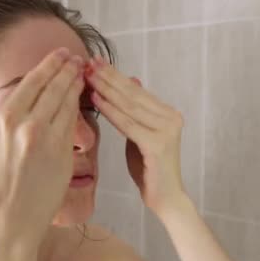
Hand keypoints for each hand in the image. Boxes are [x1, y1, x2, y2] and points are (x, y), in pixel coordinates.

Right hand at [0, 47, 84, 245]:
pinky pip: (74, 127)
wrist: (3, 226)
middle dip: (68, 69)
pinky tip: (80, 102)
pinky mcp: (65, 159)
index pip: (34, 81)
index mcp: (5, 119)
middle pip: (56, 88)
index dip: (50, 64)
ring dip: (76, 85)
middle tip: (76, 58)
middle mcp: (31, 126)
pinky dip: (78, 110)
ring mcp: (51, 143)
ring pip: (69, 104)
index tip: (61, 53)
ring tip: (82, 73)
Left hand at [84, 56, 185, 213]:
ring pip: (129, 106)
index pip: (136, 90)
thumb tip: (131, 82)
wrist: (165, 198)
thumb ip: (135, 112)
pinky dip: (110, 111)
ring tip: (88, 76)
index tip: (95, 62)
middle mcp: (171, 118)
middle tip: (88, 62)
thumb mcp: (140, 134)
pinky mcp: (158, 144)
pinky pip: (128, 124)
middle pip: (133, 94)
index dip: (115, 75)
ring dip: (106, 89)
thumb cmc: (149, 169)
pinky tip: (96, 99)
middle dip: (109, 77)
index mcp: (168, 113)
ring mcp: (166, 130)